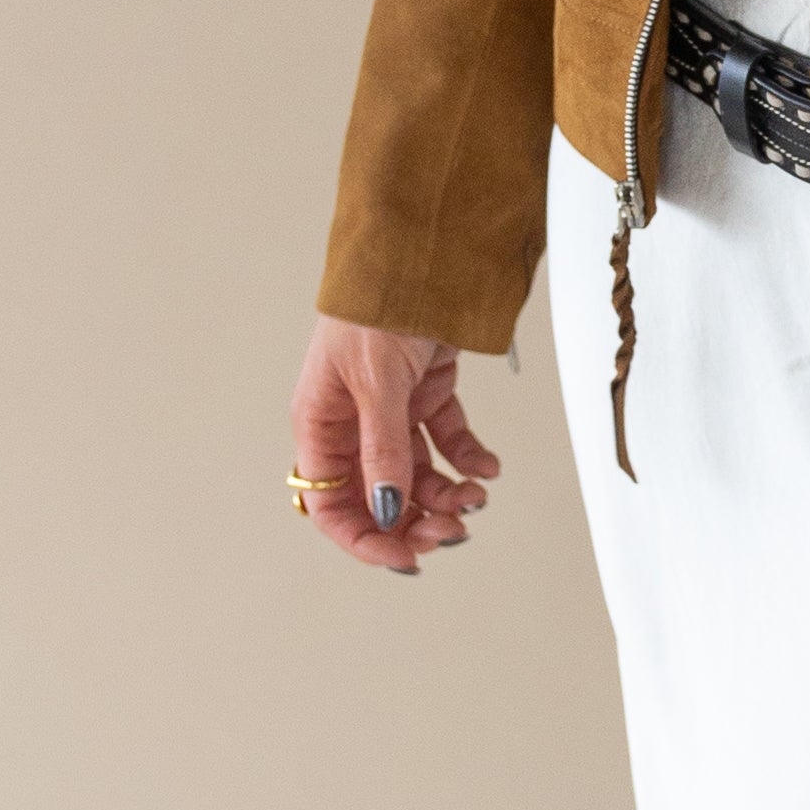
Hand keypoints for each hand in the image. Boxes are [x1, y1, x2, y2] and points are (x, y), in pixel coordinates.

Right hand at [290, 316, 498, 576]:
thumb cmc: (377, 308)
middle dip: (415, 521)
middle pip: (378, 497)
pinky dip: (468, 459)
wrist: (421, 253)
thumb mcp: (377, 384)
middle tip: (453, 532)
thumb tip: (388, 512)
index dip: (364, 538)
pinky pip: (446, 442)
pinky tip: (488, 467)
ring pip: (415, 476)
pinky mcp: (425, 394)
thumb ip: (383, 451)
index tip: (404, 557)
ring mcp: (390, 411)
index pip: (331, 504)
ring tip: (477, 496)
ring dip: (447, 495)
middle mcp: (351, 424)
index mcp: (320, 425)